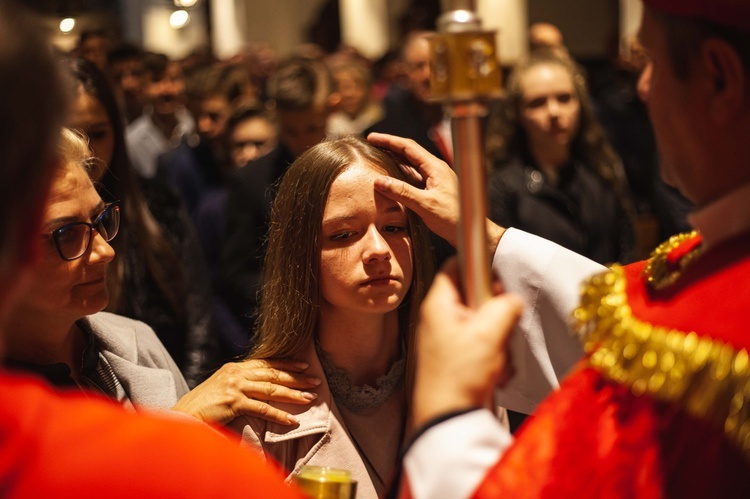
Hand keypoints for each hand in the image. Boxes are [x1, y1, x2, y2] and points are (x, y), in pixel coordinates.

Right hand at [172, 359, 320, 425]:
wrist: (183, 415)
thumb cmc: (203, 404)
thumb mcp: (222, 386)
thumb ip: (240, 382)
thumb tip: (260, 384)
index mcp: (235, 367)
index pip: (267, 363)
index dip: (287, 363)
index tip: (304, 365)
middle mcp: (236, 373)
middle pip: (273, 373)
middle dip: (297, 377)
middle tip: (315, 381)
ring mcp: (235, 387)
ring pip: (271, 388)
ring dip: (293, 394)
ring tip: (310, 398)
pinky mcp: (233, 402)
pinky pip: (262, 408)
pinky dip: (278, 414)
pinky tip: (291, 419)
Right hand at [367, 132, 505, 252]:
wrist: (471, 232)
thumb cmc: (454, 219)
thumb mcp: (425, 205)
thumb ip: (402, 192)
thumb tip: (380, 181)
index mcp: (436, 167)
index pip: (408, 147)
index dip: (389, 141)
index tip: (372, 137)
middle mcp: (436, 170)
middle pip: (409, 152)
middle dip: (390, 146)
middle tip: (372, 144)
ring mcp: (436, 179)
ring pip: (411, 164)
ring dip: (395, 159)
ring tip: (378, 156)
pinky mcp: (434, 189)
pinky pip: (414, 176)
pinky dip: (401, 173)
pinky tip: (392, 177)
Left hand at [413, 258, 521, 428]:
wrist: (448, 418)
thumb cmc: (460, 373)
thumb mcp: (488, 332)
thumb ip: (505, 306)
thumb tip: (513, 299)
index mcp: (438, 305)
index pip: (454, 267)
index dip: (477, 267)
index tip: (495, 280)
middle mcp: (440, 319)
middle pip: (476, 298)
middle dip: (496, 314)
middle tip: (501, 329)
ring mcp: (449, 341)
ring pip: (484, 325)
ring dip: (499, 341)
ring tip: (496, 359)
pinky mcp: (458, 360)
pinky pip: (484, 348)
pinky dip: (494, 359)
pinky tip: (494, 374)